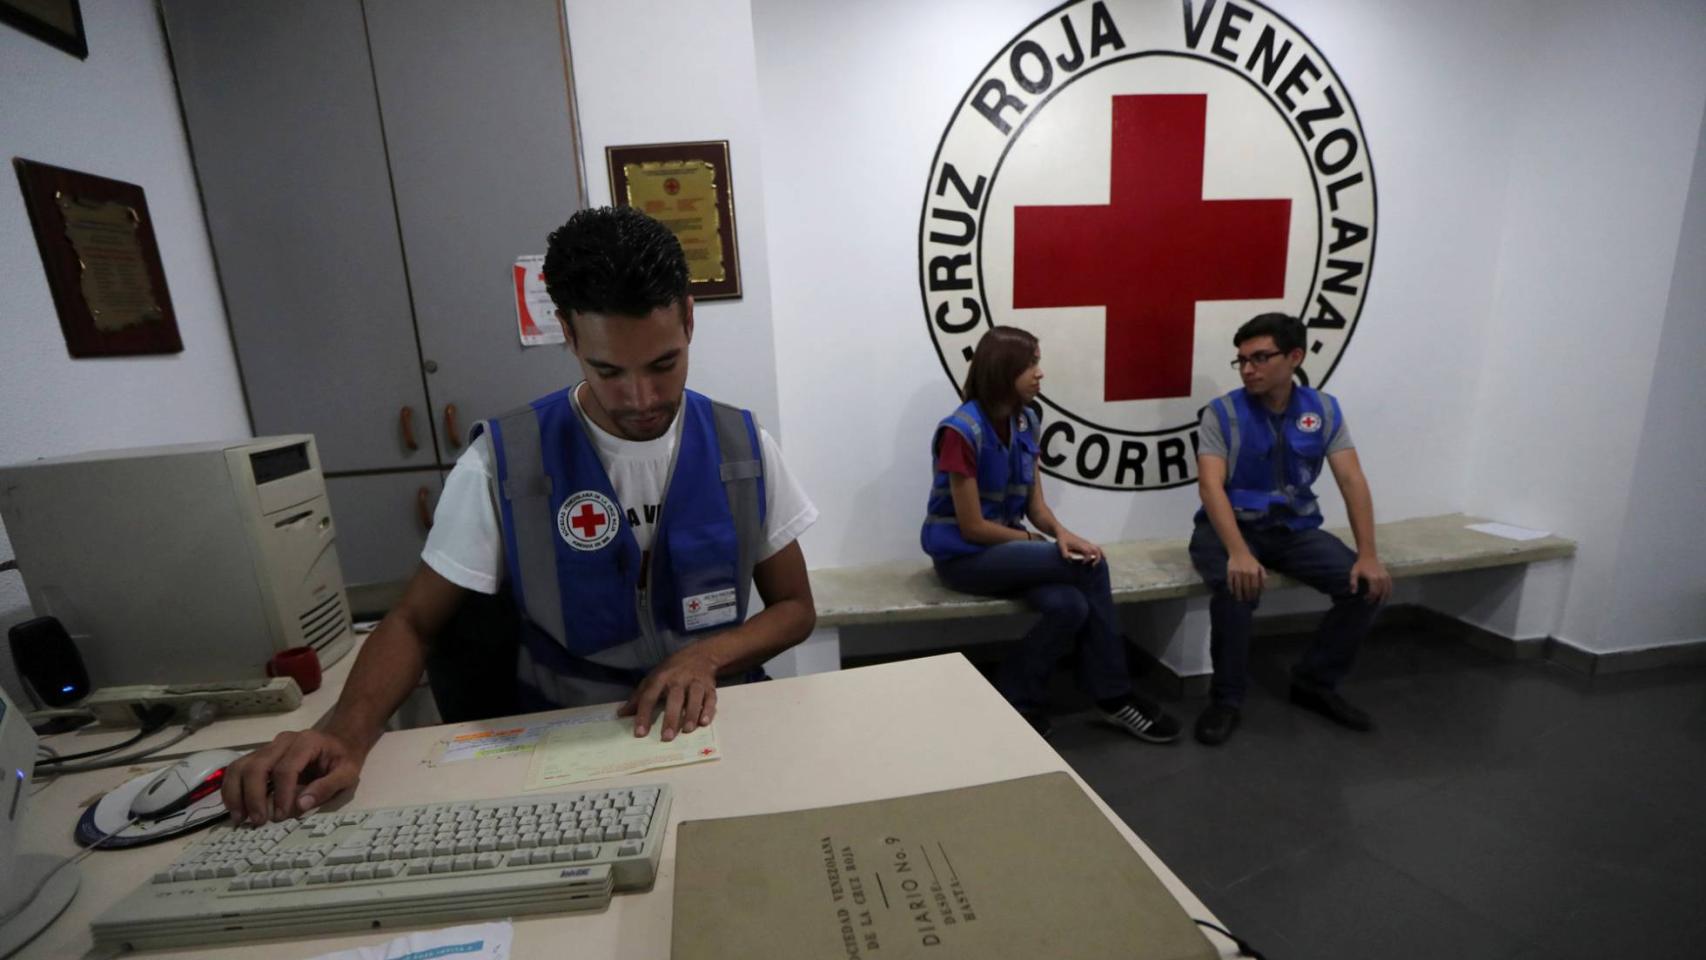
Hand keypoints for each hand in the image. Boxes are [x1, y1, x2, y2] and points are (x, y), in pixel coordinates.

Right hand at [221, 729, 366, 824]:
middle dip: (254, 796)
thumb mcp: (347, 773)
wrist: (339, 741)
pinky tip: (236, 808)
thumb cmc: (344, 759)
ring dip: (236, 793)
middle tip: (258, 821)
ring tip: (240, 818)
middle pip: (257, 765)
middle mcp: (282, 741)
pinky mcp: (259, 756)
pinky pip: (237, 770)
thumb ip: (327, 787)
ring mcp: (268, 747)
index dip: (281, 794)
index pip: (285, 768)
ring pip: (241, 766)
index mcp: (306, 742)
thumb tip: (301, 804)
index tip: (281, 816)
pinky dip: (232, 789)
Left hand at [618, 646, 719, 740]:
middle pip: (674, 698)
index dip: (643, 714)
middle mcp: (678, 679)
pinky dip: (708, 710)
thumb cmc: (671, 670)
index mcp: (661, 678)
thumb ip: (638, 697)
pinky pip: (711, 698)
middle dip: (671, 718)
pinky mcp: (710, 686)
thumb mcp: (652, 678)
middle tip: (666, 737)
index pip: (649, 697)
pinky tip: (704, 722)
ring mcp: (695, 682)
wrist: (699, 655)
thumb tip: (621, 714)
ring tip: (687, 730)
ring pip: (694, 698)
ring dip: (691, 714)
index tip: (640, 733)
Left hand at [1056, 531, 1102, 563]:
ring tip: (1103, 561)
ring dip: (1101, 555)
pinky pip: (1095, 548)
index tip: (1082, 563)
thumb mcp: (1061, 547)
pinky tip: (1096, 559)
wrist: (1062, 533)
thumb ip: (1065, 554)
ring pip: (1098, 548)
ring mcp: (1086, 543)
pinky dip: (1098, 553)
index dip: (1087, 559)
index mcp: (1081, 544)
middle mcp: (1085, 543)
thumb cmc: (1062, 540)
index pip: (1088, 552)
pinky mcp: (1086, 544)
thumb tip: (1070, 560)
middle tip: (1093, 566)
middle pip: (1097, 550)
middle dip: (1098, 558)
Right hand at [1226, 551, 1266, 601]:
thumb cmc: (1251, 561)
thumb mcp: (1259, 567)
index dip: (1254, 593)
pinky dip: (1231, 588)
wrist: (1239, 552)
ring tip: (1240, 599)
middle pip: (1246, 587)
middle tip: (1247, 600)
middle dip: (1247, 595)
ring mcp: (1237, 572)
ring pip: (1238, 586)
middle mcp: (1246, 573)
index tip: (1254, 598)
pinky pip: (1230, 582)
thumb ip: (1263, 577)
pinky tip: (1232, 592)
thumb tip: (1265, 588)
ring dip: (1239, 594)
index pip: (1255, 586)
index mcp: (1254, 572)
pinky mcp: (1230, 571)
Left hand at [1350, 555, 1391, 603]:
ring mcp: (1386, 577)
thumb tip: (1353, 593)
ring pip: (1387, 591)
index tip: (1365, 599)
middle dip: (1376, 599)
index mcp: (1373, 578)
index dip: (1370, 597)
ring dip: (1383, 598)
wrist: (1368, 556)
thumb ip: (1353, 583)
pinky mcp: (1388, 576)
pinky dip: (1389, 593)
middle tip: (1371, 602)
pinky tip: (1386, 597)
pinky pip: (1390, 586)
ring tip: (1379, 603)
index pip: (1374, 592)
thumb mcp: (1354, 573)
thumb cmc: (1360, 565)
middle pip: (1380, 592)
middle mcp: (1381, 578)